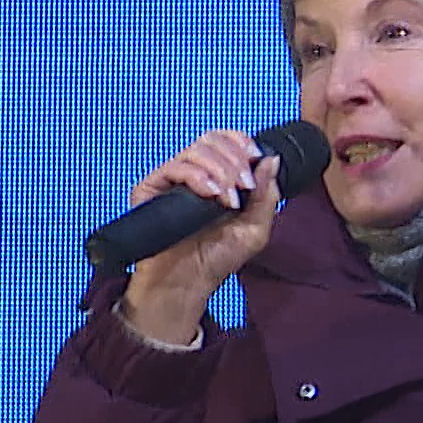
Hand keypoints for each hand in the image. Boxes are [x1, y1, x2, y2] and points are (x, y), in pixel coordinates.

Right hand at [119, 129, 280, 344]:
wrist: (189, 283)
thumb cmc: (219, 258)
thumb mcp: (255, 228)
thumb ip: (266, 194)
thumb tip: (270, 159)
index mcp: (218, 176)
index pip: (226, 140)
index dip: (241, 141)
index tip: (255, 157)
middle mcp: (195, 173)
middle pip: (212, 139)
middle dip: (235, 158)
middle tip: (244, 185)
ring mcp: (172, 179)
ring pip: (196, 150)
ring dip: (220, 169)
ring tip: (229, 199)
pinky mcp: (151, 188)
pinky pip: (174, 167)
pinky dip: (198, 176)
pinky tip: (211, 195)